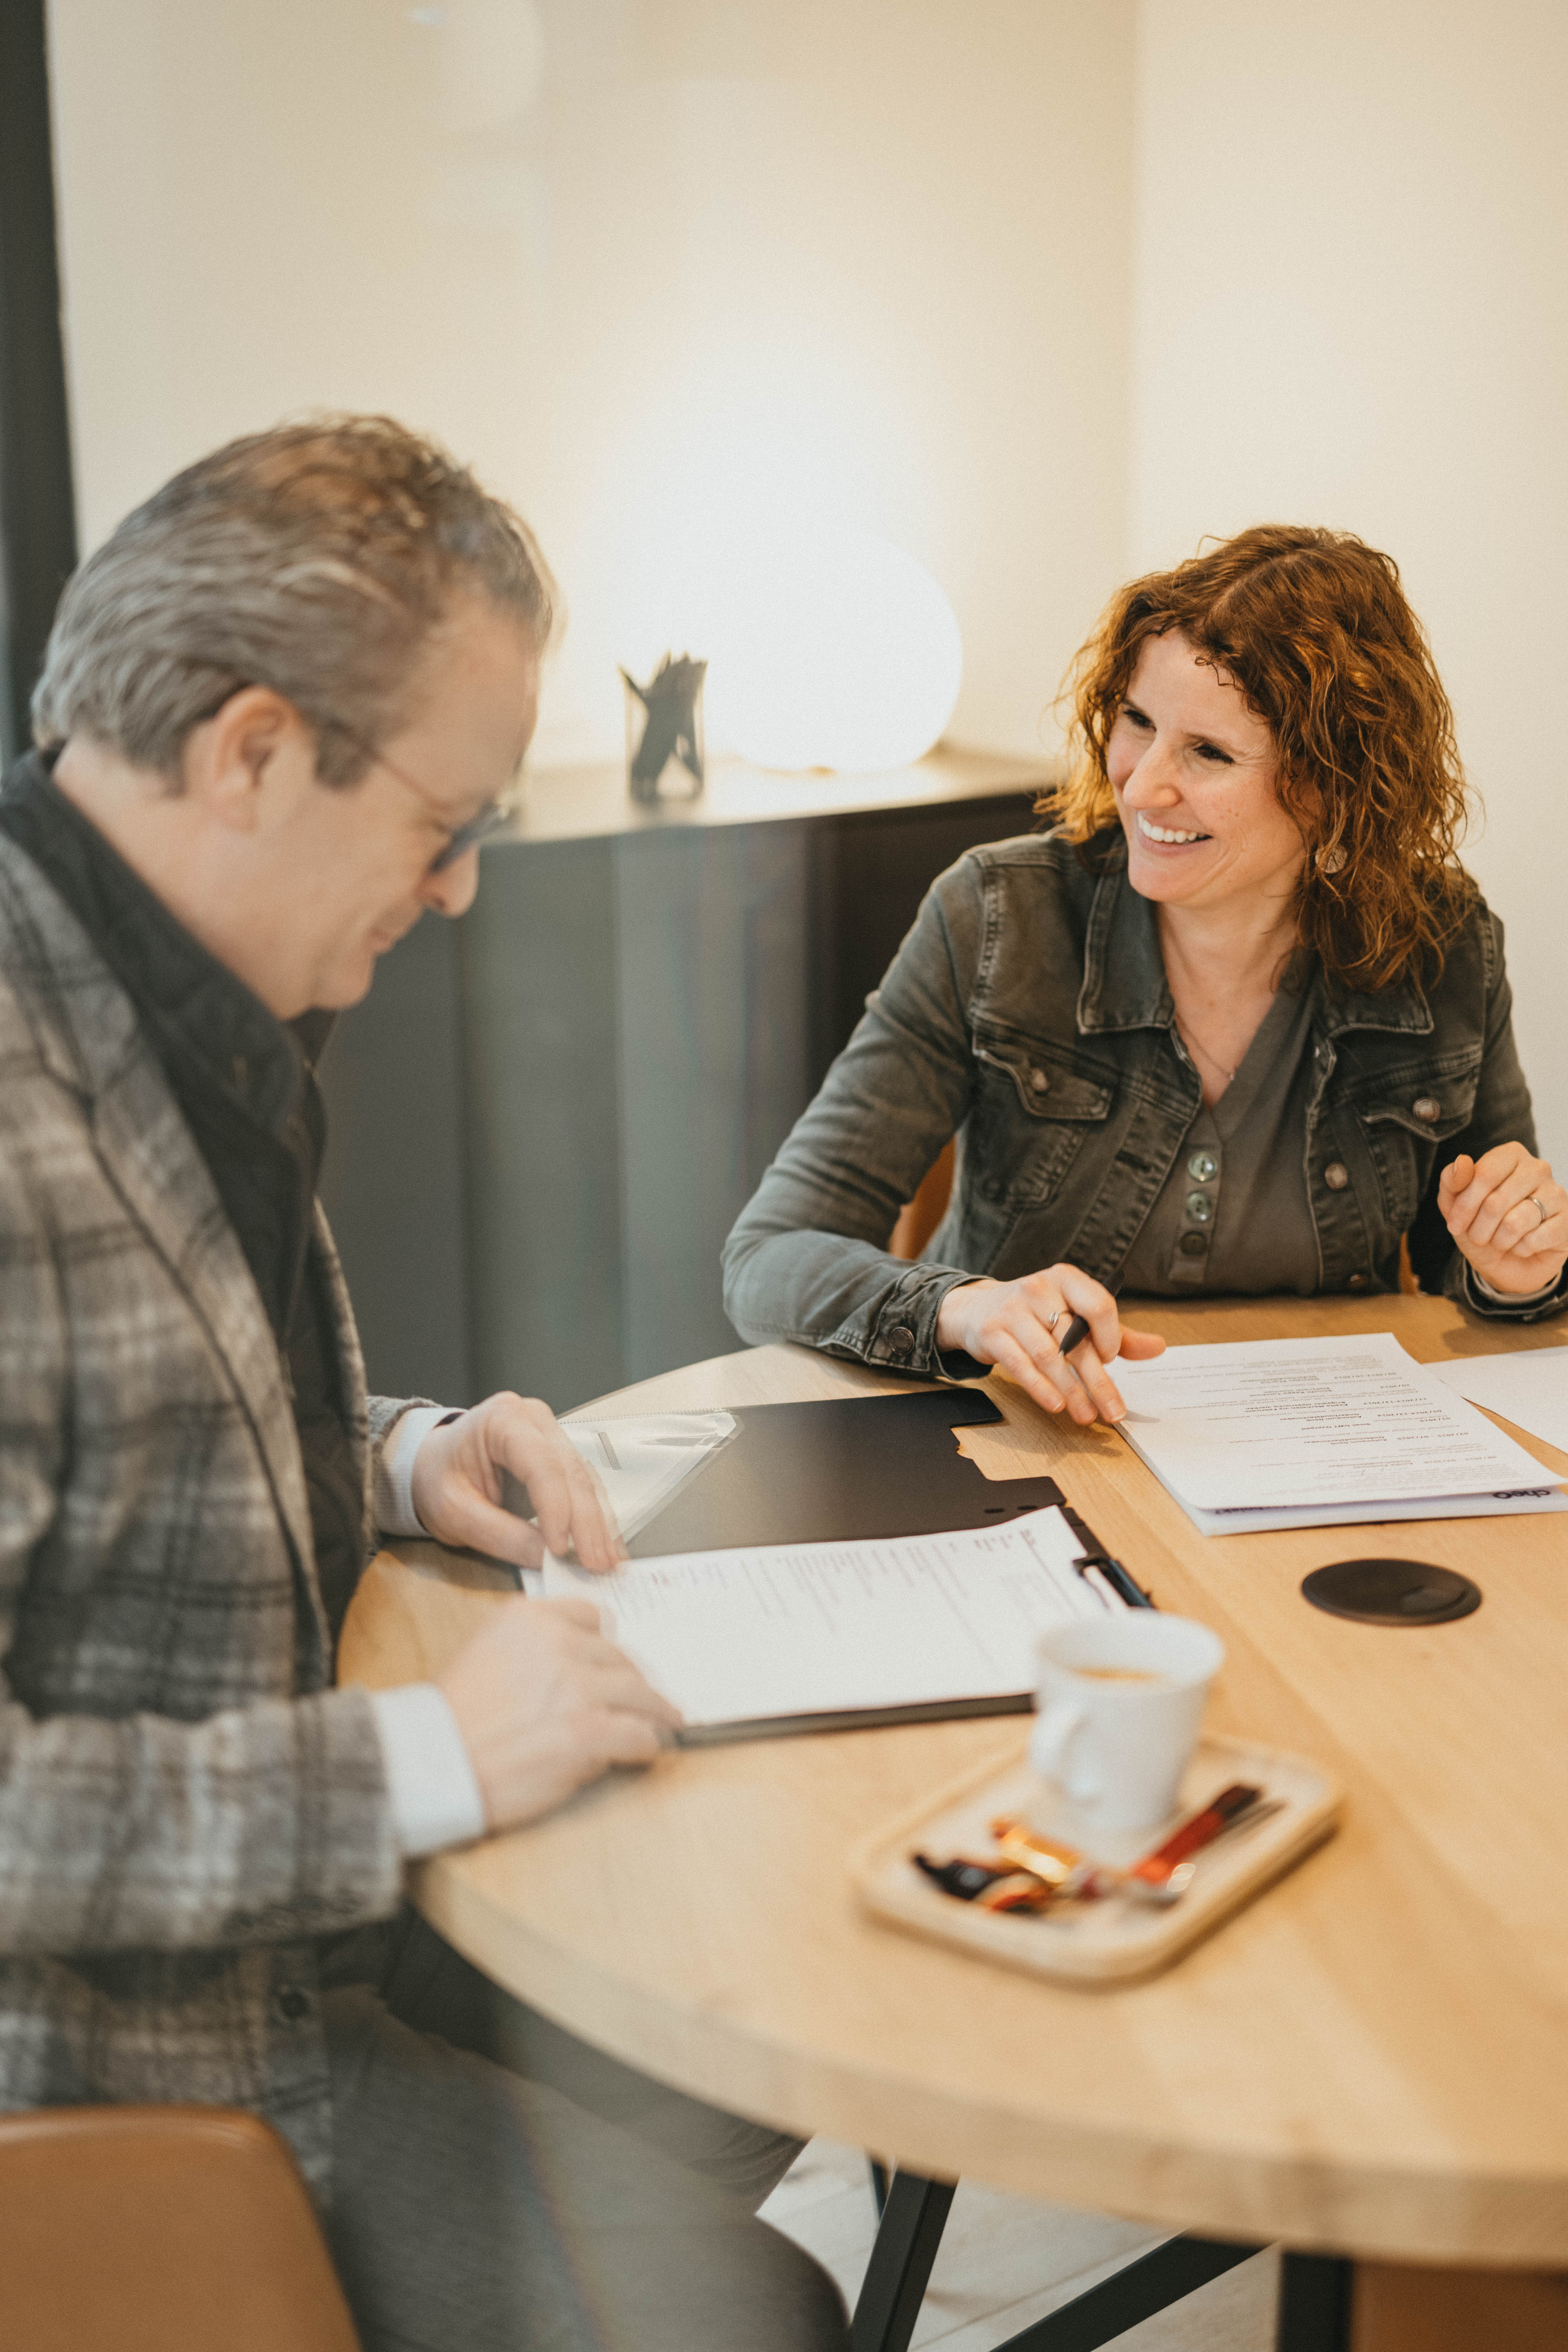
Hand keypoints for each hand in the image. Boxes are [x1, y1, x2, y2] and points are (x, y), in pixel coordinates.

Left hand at [409, 1392, 627, 1570]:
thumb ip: (499, 1534)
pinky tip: (602, 1546)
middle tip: (596, 1563)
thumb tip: (546, 1558)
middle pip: (571, 1472)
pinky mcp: (559, 1457)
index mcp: (502, 1419)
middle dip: (586, 1523)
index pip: (541, 1464)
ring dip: (597, 1524)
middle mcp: (535, 1420)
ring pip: (584, 1481)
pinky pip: (582, 1488)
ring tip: (605, 1562)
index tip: (561, 1549)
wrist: (432, 1465)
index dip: (556, 1508)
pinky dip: (592, 1519)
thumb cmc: (438, 1479)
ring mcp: (551, 1435)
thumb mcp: (454, 1512)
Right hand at [437, 1596, 682, 1831]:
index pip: (591, 1618)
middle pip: (620, 1656)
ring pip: (640, 1692)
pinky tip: (648, 1752)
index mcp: (531, 1618)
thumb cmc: (450, 1718)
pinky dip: (648, 1745)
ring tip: (667, 1721)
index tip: (612, 1660)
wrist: (434, 1759)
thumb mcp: (484, 1653)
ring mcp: (580, 1686)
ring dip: (655, 1710)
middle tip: (644, 1697)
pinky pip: (640, 1734)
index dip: (604, 1644)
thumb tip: (572, 1666)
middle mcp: (561, 1643)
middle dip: (632, 1680)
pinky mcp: (592, 1731)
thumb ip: (530, 1648)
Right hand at [934, 1264, 1164, 1423]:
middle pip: (1075, 1340)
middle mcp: (1038, 1288)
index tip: (1111, 1359)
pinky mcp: (991, 1333)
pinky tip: (1056, 1405)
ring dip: (1071, 1391)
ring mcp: (1011, 1310)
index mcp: (1066, 1278)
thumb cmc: (1036, 1313)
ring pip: (1049, 1356)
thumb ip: (1116, 1332)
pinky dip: (1040, 1388)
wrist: (977, 1309)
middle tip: (1113, 1411)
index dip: (1110, 1336)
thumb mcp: (1075, 1314)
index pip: (1098, 1304)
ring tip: (1086, 1415)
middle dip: (1097, 1381)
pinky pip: (1020, 1365)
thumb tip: (1158, 1347)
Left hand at [1438, 1145, 1567, 1295]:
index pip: (1484, 1175)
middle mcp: (1537, 1168)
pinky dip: (1520, 1249)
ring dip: (1499, 1240)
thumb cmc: (1480, 1224)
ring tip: (1499, 1240)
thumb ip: (1451, 1181)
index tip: (1454, 1224)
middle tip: (1478, 1236)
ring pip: (1515, 1223)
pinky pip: (1534, 1240)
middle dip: (1478, 1228)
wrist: (1505, 1260)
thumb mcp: (1454, 1204)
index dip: (1465, 1205)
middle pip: (1496, 1202)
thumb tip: (1462, 1161)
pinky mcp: (1567, 1220)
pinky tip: (1521, 1245)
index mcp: (1510, 1155)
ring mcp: (1556, 1193)